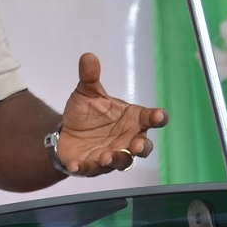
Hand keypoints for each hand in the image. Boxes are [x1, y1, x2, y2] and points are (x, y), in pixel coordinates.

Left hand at [56, 52, 168, 175]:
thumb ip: (89, 77)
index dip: (156, 117)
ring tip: (106, 156)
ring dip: (115, 159)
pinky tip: (74, 164)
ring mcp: (111, 154)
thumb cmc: (87, 113)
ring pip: (121, 161)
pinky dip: (83, 168)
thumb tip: (88, 56)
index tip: (159, 116)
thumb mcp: (87, 93)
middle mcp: (126, 139)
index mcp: (131, 119)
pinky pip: (89, 169)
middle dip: (140, 147)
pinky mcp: (92, 166)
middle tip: (135, 145)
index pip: (149, 118)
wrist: (67, 131)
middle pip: (142, 146)